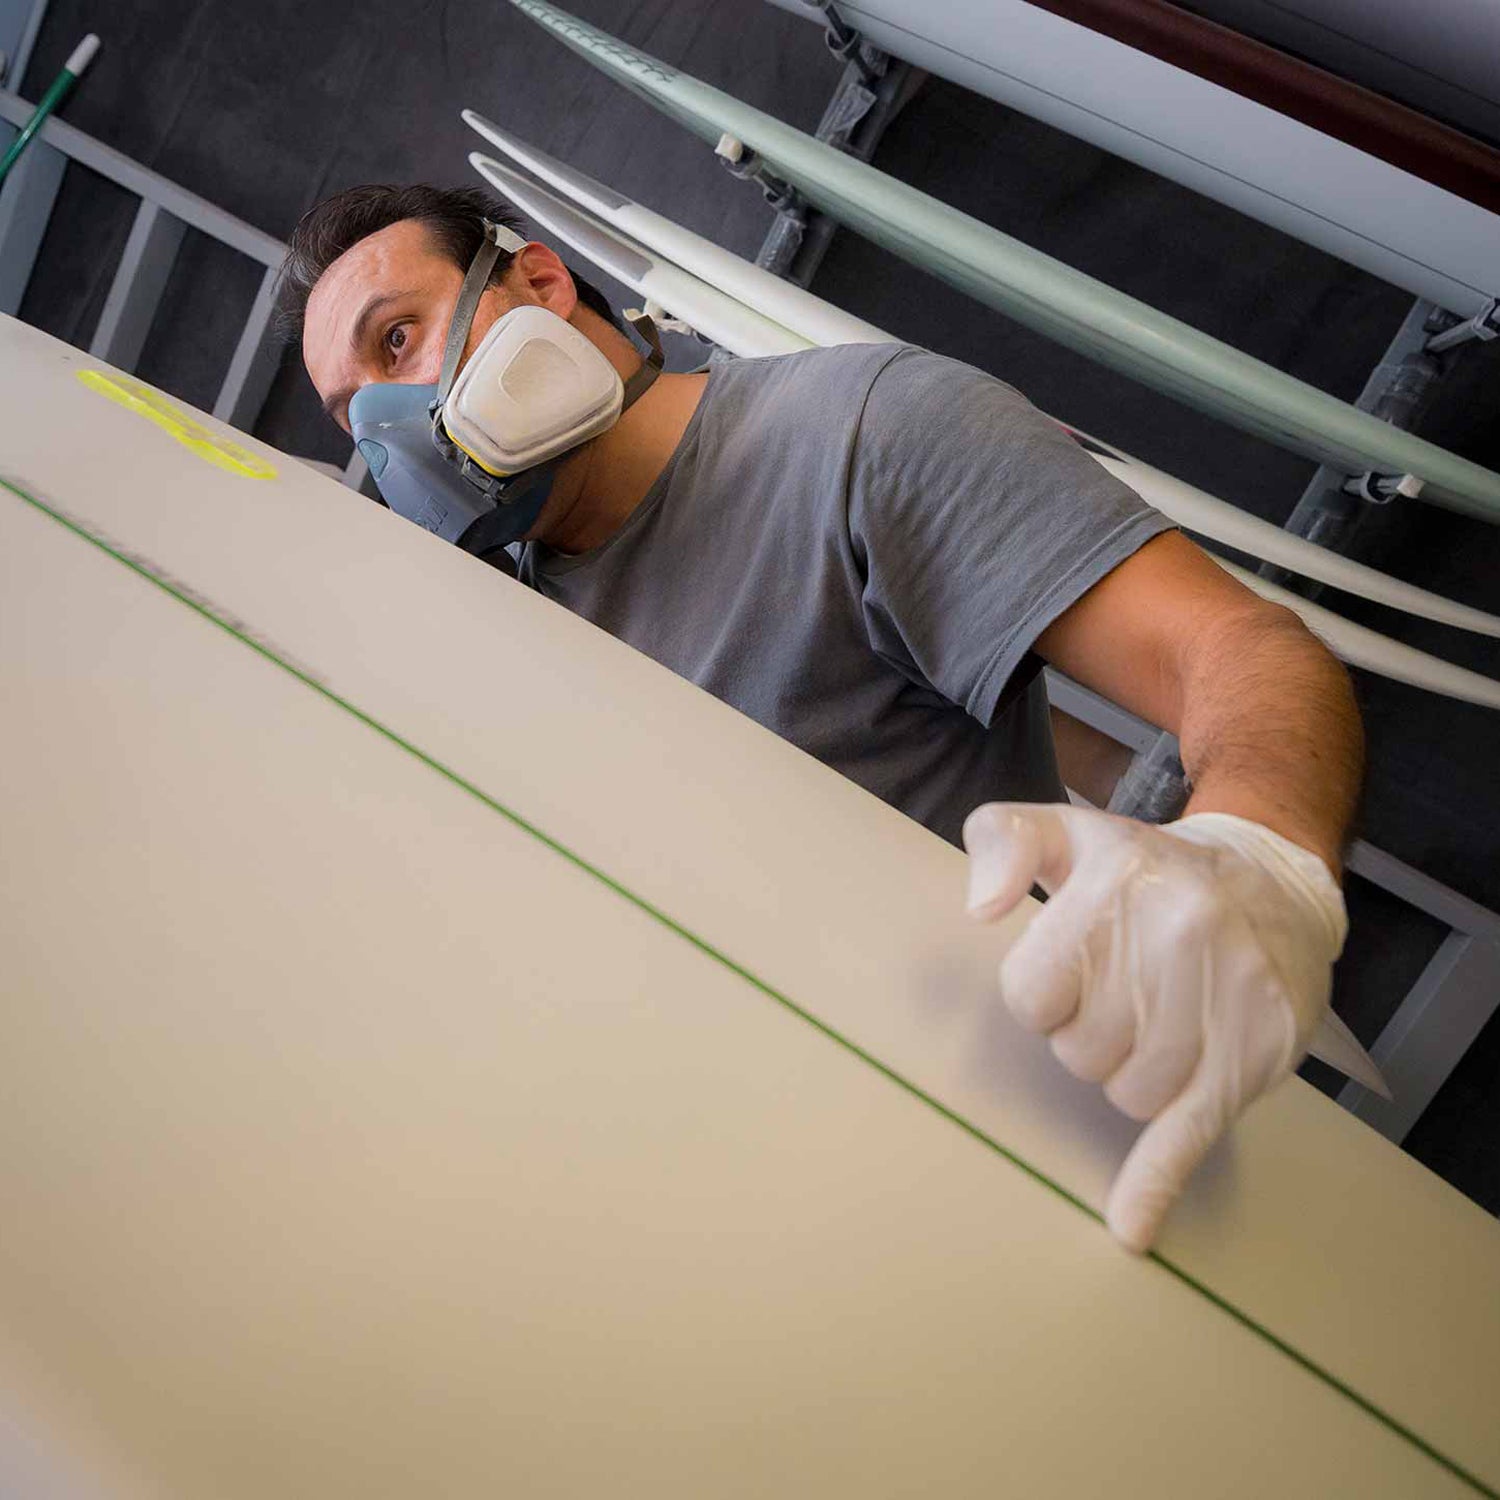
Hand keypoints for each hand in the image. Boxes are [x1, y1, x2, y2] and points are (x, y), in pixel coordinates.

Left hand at [962, 803, 1346, 1252]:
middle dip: (1089, 1033)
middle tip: (1126, 991)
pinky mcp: (1255, 1054)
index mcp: (1116, 883)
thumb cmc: (1150, 872)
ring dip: (1130, 1073)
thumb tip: (979, 907)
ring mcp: (1223, 999)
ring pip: (1126, 1094)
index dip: (1043, 995)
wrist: (1275, 884)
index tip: (1074, 971)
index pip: (1030, 994)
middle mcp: (1175, 936)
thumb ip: (1004, 844)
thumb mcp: (1070, 833)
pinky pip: (1191, 1131)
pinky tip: (1131, 1227)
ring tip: (1160, 1018)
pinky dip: (1157, 1182)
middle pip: (1078, 1049)